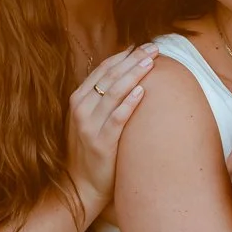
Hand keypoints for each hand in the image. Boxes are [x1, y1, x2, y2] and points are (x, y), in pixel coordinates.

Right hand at [65, 46, 155, 214]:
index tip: (141, 45)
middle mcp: (81, 110)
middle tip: (154, 48)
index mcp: (78, 100)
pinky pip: (116, 119)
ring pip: (113, 93)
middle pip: (109, 77)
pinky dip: (128, 104)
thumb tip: (126, 76)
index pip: (102, 70)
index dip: (122, 55)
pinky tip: (142, 92)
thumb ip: (101, 100)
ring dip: (133, 75)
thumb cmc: (90, 151)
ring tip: (151, 62)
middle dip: (132, 59)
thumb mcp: (89, 120)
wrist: (80, 186)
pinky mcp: (101, 144)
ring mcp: (89, 126)